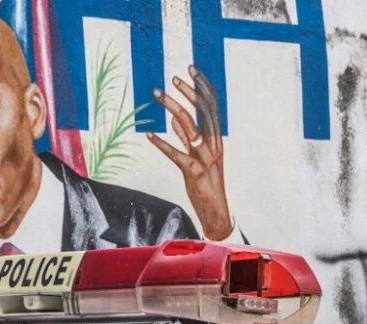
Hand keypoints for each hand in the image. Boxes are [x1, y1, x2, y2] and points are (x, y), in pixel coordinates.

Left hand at [148, 65, 232, 240]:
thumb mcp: (198, 157)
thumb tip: (174, 119)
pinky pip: (176, 155)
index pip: (211, 106)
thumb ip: (187, 138)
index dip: (201, 86)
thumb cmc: (206, 183)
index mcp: (217, 139)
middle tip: (172, 78)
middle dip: (187, 92)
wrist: (215, 210)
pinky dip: (162, 144)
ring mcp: (205, 159)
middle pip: (202, 112)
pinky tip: (149, 135)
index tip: (189, 69)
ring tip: (158, 95)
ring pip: (190, 128)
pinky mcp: (193, 172)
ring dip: (173, 109)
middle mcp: (214, 145)